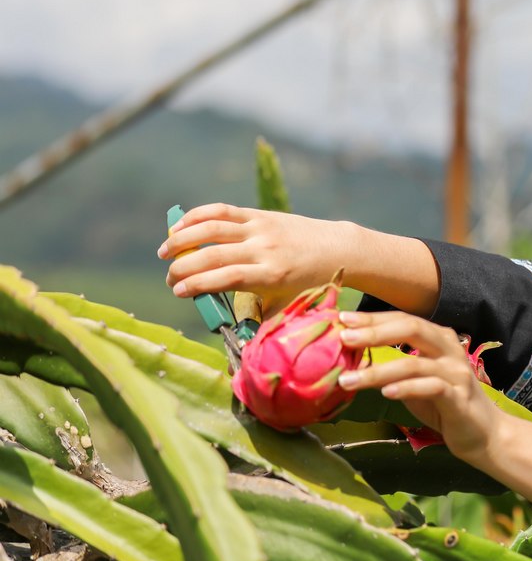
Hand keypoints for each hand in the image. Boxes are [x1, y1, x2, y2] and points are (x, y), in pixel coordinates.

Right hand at [159, 203, 351, 315]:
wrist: (337, 250)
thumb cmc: (310, 284)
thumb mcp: (290, 306)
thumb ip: (263, 322)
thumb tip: (239, 350)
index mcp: (272, 276)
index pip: (227, 278)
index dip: (198, 284)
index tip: (178, 292)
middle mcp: (264, 249)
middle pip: (213, 255)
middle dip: (184, 267)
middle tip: (169, 279)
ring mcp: (260, 229)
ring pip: (212, 228)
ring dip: (182, 238)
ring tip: (164, 252)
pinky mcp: (259, 214)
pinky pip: (222, 210)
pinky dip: (196, 216)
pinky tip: (179, 227)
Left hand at [335, 311, 504, 461]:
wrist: (482, 434)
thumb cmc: (444, 406)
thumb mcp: (414, 382)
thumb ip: (392, 368)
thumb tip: (353, 360)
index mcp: (439, 339)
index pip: (403, 320)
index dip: (373, 319)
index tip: (343, 320)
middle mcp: (450, 350)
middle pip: (413, 329)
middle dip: (375, 332)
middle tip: (344, 338)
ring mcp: (457, 373)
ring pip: (415, 364)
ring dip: (378, 372)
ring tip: (348, 380)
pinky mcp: (459, 398)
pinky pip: (431, 388)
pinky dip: (407, 389)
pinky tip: (386, 393)